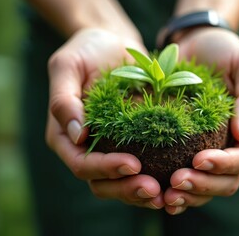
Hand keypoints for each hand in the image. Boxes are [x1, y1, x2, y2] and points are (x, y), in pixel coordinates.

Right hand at [45, 28, 164, 208]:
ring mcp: (110, 148)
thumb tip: (77, 136)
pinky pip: (142, 168)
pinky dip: (156, 178)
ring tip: (166, 193)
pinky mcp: (132, 143)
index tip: (133, 164)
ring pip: (122, 183)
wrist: (114, 44)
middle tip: (154, 189)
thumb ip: (63, 100)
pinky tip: (175, 179)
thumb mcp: (67, 66)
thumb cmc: (87, 50)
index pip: (81, 164)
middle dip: (126, 189)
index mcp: (66, 136)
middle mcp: (86, 148)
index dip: (105, 168)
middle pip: (102, 182)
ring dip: (142, 192)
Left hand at [163, 28, 238, 214]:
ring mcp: (212, 152)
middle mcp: (234, 147)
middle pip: (228, 181)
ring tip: (165, 196)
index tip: (199, 160)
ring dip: (189, 195)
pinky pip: (188, 178)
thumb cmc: (223, 51)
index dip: (225, 165)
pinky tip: (159, 196)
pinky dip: (176, 191)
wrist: (197, 45)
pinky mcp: (189, 151)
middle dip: (204, 185)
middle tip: (176, 182)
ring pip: (208, 187)